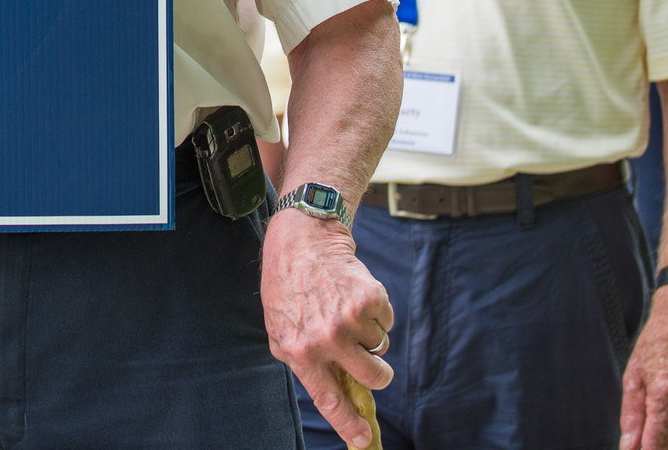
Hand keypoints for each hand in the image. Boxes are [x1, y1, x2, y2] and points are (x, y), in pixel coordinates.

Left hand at [260, 211, 392, 448]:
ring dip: (369, 332)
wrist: (302, 239)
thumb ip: (304, 362)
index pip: (329, 400)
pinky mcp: (370, 298)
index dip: (350, 423)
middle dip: (378, 374)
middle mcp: (326, 339)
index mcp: (299, 352)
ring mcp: (349, 319)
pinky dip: (376, 310)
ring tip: (344, 307)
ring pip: (380, 346)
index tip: (365, 439)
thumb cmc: (288, 286)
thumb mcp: (281, 329)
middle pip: (372, 378)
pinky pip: (387, 321)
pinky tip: (353, 292)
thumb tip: (336, 394)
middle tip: (370, 361)